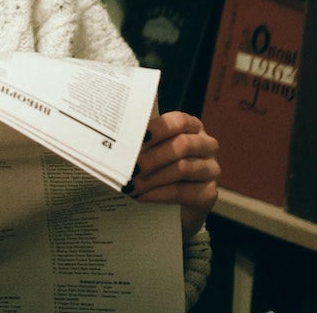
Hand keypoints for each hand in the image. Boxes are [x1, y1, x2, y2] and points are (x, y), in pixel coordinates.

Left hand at [127, 111, 219, 240]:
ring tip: (130, 185)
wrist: (173, 206)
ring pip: (182, 169)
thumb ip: (141, 143)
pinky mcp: (210, 193)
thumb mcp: (150, 151)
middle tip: (129, 168)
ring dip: (152, 178)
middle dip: (152, 157)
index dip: (158, 128)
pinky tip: (141, 196)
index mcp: (191, 126)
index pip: (179, 121)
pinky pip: (183, 191)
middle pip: (182, 145)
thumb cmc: (157, 168)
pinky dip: (158, 194)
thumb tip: (116, 142)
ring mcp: (211, 169)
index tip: (138, 137)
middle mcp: (206, 145)